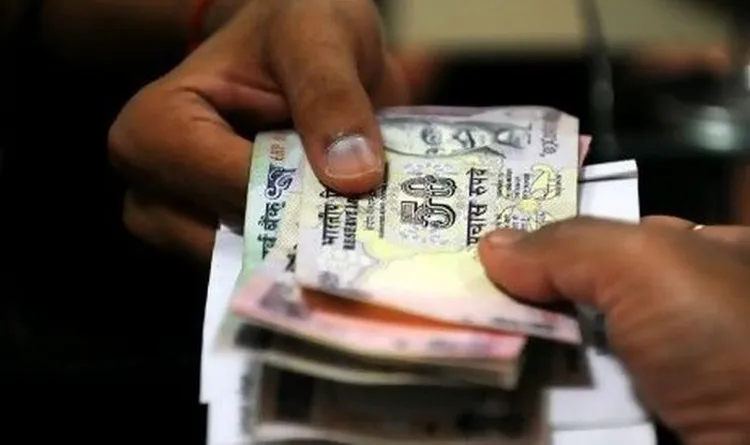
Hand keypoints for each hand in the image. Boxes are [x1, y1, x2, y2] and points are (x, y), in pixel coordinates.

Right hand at [108, 0, 412, 260]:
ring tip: (360, 231)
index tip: (353, 195)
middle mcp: (155, 184)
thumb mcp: (317, 35)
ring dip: (307, 252)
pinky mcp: (223, 239)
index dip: (285, 196)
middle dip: (298, 233)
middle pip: (226, 237)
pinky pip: (262, 268)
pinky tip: (348, 240)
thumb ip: (330, 94)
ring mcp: (186, 221)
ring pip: (247, 265)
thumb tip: (351, 176)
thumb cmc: (293, 27)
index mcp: (156, 125)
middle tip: (366, 225)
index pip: (217, 184)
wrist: (307, 47)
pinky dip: (306, 259)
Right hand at [478, 217, 749, 443]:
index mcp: (696, 258)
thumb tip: (493, 248)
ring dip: (521, 355)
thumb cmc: (723, 337)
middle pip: (579, 299)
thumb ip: (569, 245)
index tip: (483, 246)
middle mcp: (676, 317)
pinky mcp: (638, 423)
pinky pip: (574, 405)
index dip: (545, 239)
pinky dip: (536, 401)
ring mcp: (659, 378)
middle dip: (522, 300)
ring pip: (570, 357)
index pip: (605, 239)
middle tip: (459, 295)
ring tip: (460, 340)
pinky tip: (491, 387)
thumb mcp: (650, 264)